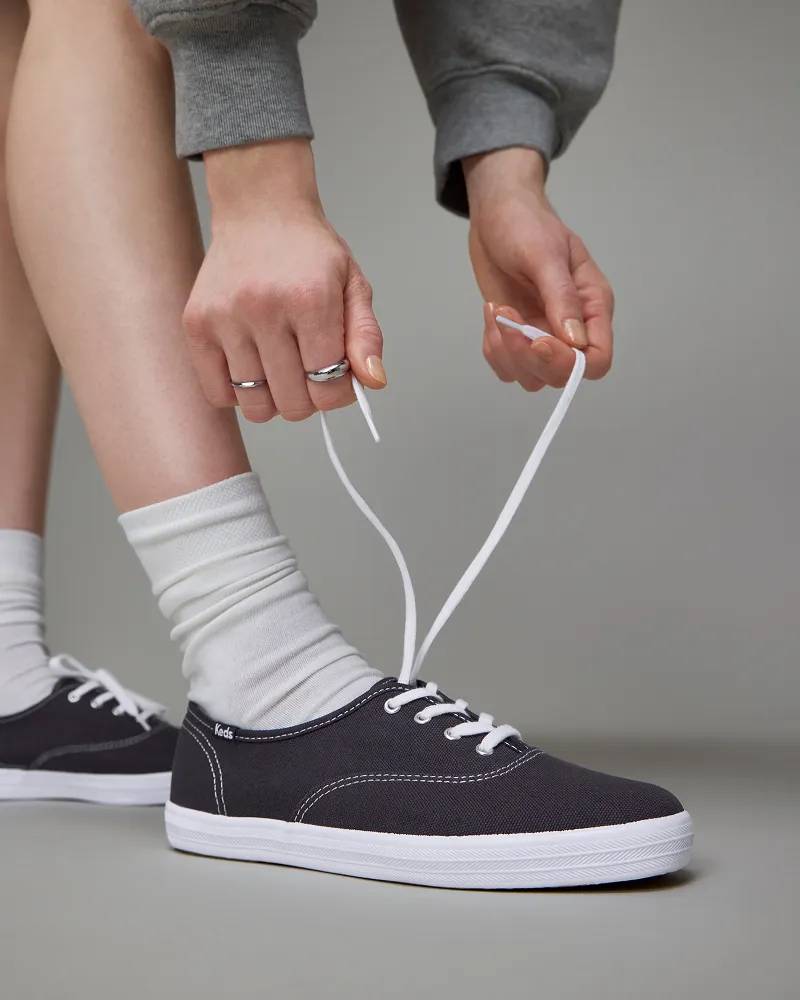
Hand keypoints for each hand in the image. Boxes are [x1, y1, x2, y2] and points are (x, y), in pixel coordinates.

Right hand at [183, 139, 386, 422]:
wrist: (260, 210)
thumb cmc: (309, 252)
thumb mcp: (353, 284)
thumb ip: (367, 336)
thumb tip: (374, 381)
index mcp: (310, 299)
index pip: (329, 385)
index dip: (339, 393)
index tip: (337, 378)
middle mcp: (263, 308)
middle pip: (293, 402)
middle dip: (309, 399)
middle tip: (309, 373)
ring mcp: (225, 318)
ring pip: (254, 405)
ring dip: (274, 401)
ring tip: (280, 372)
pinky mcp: (197, 325)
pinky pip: (217, 393)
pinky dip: (238, 394)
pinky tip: (253, 370)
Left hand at [464, 148, 613, 390]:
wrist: (497, 214)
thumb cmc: (526, 224)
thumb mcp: (545, 255)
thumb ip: (562, 297)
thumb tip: (576, 341)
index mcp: (593, 307)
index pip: (597, 360)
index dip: (569, 363)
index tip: (538, 341)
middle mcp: (571, 328)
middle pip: (560, 375)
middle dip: (529, 356)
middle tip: (509, 319)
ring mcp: (542, 334)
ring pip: (531, 376)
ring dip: (507, 352)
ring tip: (497, 311)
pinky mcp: (515, 337)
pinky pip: (507, 365)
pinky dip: (494, 348)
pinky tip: (491, 314)